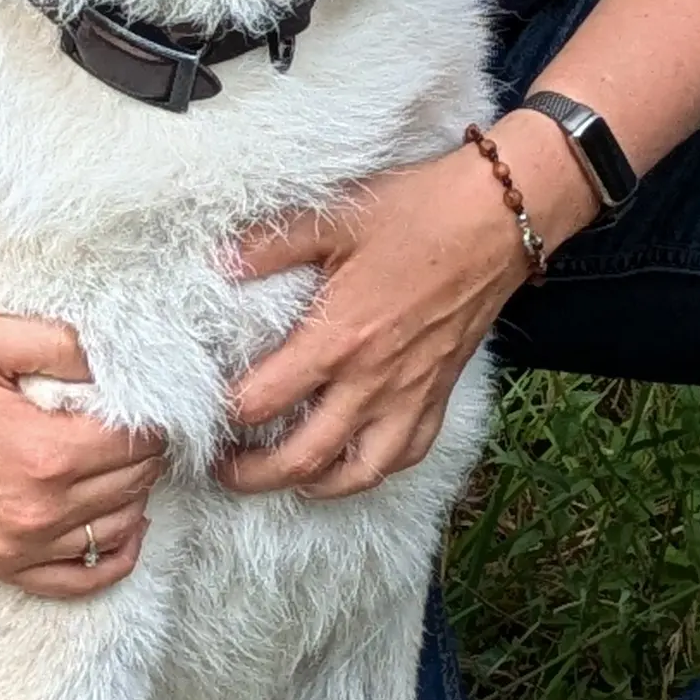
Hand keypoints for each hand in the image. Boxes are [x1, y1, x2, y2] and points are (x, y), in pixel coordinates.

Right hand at [0, 314, 169, 595]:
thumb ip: (64, 344)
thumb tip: (122, 357)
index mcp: (46, 453)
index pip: (139, 442)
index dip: (154, 417)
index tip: (150, 400)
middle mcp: (40, 510)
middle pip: (134, 483)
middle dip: (146, 451)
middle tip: (137, 425)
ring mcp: (19, 545)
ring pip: (118, 528)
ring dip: (134, 494)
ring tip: (124, 462)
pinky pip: (79, 580)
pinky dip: (113, 557)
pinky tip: (124, 527)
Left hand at [214, 146, 542, 497]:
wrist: (497, 218)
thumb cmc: (417, 212)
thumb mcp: (335, 215)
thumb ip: (270, 245)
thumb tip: (218, 262)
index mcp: (338, 339)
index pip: (263, 402)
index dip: (224, 414)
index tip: (202, 411)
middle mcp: (372, 381)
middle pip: (301, 459)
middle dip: (252, 476)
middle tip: (223, 470)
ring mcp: (409, 395)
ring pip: (357, 474)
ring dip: (312, 487)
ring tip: (284, 479)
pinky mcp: (439, 395)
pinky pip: (406, 456)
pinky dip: (373, 470)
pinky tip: (350, 461)